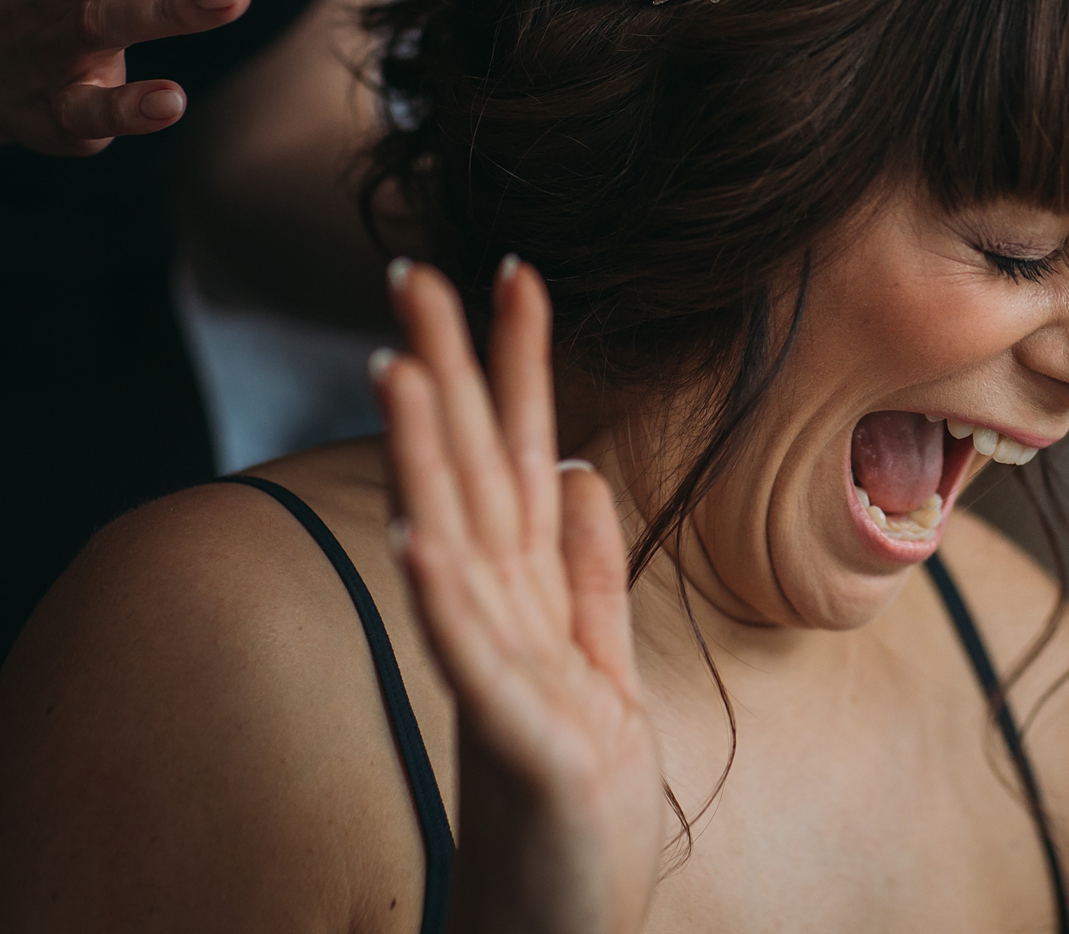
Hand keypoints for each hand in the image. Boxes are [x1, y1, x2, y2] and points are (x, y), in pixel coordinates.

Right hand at [374, 259, 664, 933]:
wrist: (563, 927)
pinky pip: (473, 664)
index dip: (519, 369)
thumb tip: (590, 471)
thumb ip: (590, 573)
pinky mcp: (518, 745)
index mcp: (531, 599)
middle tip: (414, 271)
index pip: (524, 460)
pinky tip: (422, 539)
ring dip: (426, 462)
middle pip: (474, 479)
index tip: (514, 273)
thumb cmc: (573, 803)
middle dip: (452, 375)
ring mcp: (504, 679)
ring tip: (401, 371)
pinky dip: (445, 602)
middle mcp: (502, 624)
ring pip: (459, 550)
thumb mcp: (598, 668)